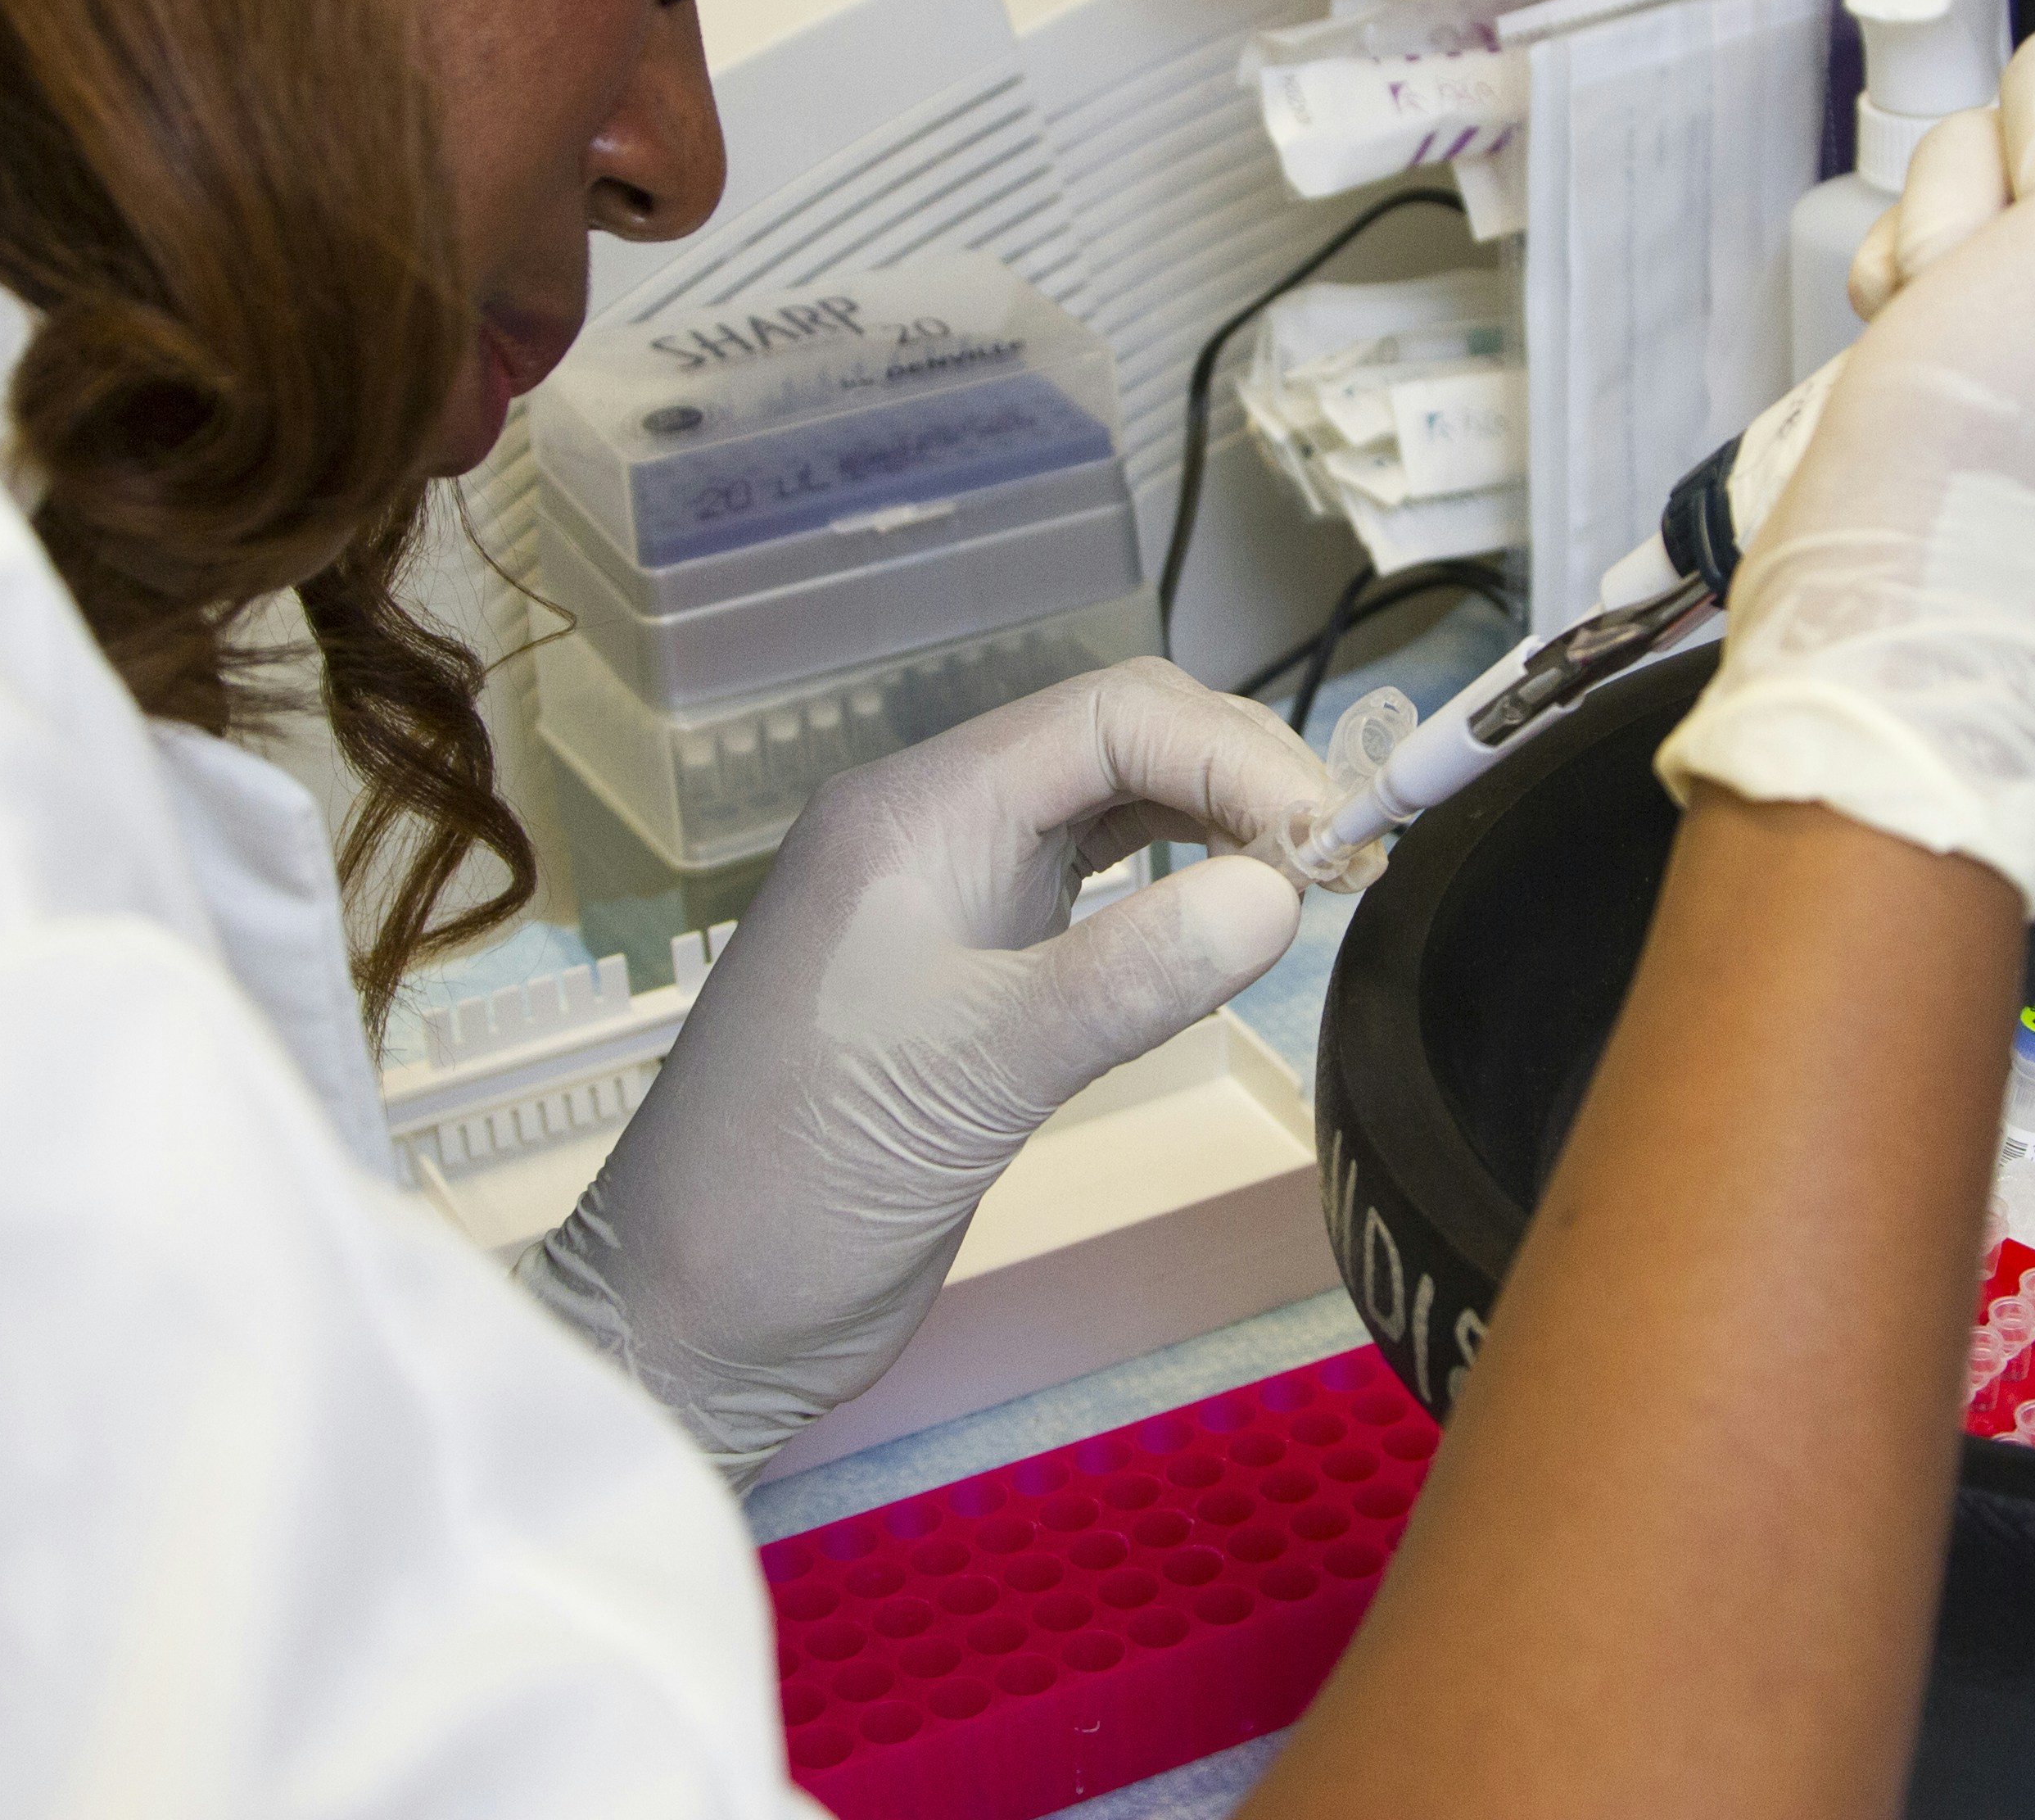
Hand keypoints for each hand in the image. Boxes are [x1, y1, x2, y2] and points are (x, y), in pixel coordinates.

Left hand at [521, 661, 1322, 1485]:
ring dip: (1215, 825)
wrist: (687, 1316)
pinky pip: (1090, 883)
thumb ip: (1126, 979)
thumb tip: (1279, 891)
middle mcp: (931, 829)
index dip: (1239, 754)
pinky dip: (1172, 888)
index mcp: (915, 814)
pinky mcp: (965, 969)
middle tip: (1347, 860)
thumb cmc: (796, 1190)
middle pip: (1118, 742)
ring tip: (1310, 883)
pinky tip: (1226, 924)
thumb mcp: (973, 1080)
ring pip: (1111, 807)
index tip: (1337, 831)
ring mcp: (947, 897)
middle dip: (1239, 776)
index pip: (1110, 718)